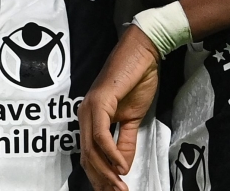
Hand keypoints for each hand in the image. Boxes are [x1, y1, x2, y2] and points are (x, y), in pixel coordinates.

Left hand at [79, 26, 160, 190]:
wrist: (144, 53)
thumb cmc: (137, 79)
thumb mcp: (133, 118)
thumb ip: (126, 142)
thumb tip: (123, 167)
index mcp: (91, 118)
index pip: (90, 156)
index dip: (101, 177)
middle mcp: (85, 114)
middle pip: (88, 158)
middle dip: (103, 180)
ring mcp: (90, 108)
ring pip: (92, 150)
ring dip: (107, 172)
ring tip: (121, 186)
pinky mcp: (99, 102)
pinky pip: (101, 135)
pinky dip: (111, 153)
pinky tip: (121, 166)